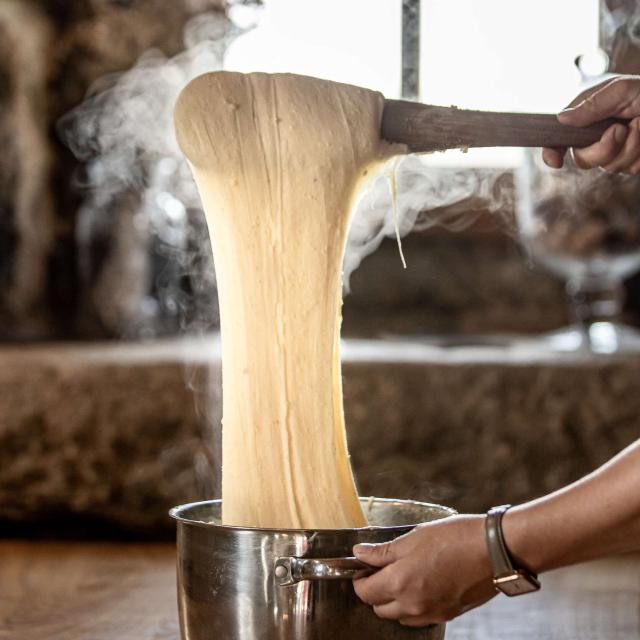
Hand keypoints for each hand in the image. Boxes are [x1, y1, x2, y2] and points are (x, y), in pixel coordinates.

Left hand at [352, 515, 495, 626]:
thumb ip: (383, 551)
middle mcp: (412, 604)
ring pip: (398, 616)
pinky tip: (421, 584)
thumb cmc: (454, 538)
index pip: (365, 592)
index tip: (364, 566)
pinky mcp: (446, 615)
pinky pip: (418, 618)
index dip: (360, 578)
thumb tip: (359, 553)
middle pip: (379, 608)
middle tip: (382, 569)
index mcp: (400, 582)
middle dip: (375, 590)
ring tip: (403, 575)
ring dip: (393, 600)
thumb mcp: (413, 537)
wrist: (493, 550)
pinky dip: (412, 606)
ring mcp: (430, 613)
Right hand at [543, 75, 639, 172]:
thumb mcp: (621, 90)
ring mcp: (614, 151)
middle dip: (602, 149)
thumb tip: (561, 119)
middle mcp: (597, 136)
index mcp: (588, 116)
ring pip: (608, 166)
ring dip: (629, 148)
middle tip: (620, 129)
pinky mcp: (631, 162)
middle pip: (582, 159)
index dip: (552, 151)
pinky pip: (628, 169)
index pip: (561, 138)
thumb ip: (591, 106)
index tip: (554, 161)